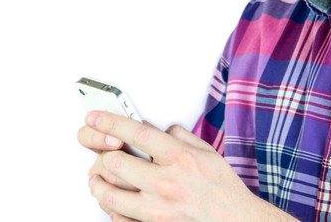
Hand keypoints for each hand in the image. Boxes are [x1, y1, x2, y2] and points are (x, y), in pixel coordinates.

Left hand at [78, 111, 294, 221]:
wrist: (234, 220)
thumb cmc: (222, 189)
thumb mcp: (207, 152)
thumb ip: (181, 136)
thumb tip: (161, 128)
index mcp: (179, 159)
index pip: (137, 133)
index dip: (111, 122)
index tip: (96, 118)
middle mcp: (165, 183)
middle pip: (116, 162)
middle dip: (104, 155)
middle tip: (104, 153)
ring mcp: (157, 210)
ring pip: (110, 194)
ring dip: (99, 183)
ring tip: (99, 178)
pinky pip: (118, 219)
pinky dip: (111, 208)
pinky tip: (114, 201)